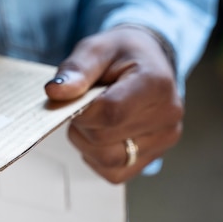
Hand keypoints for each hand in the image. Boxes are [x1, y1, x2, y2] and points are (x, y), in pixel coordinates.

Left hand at [44, 26, 182, 183]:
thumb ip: (76, 70)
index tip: (74, 97)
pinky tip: (102, 133)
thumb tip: (55, 92)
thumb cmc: (121, 54)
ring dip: (87, 142)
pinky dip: (97, 156)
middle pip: (104, 138)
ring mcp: (163, 140)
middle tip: (84, 103)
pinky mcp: (152, 159)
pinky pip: (113, 172)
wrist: (146, 63)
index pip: (110, 112)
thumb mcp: (96, 49)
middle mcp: (168, 116)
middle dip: (82, 123)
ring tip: (93, 117)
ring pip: (107, 159)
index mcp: (156, 84)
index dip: (81, 110)